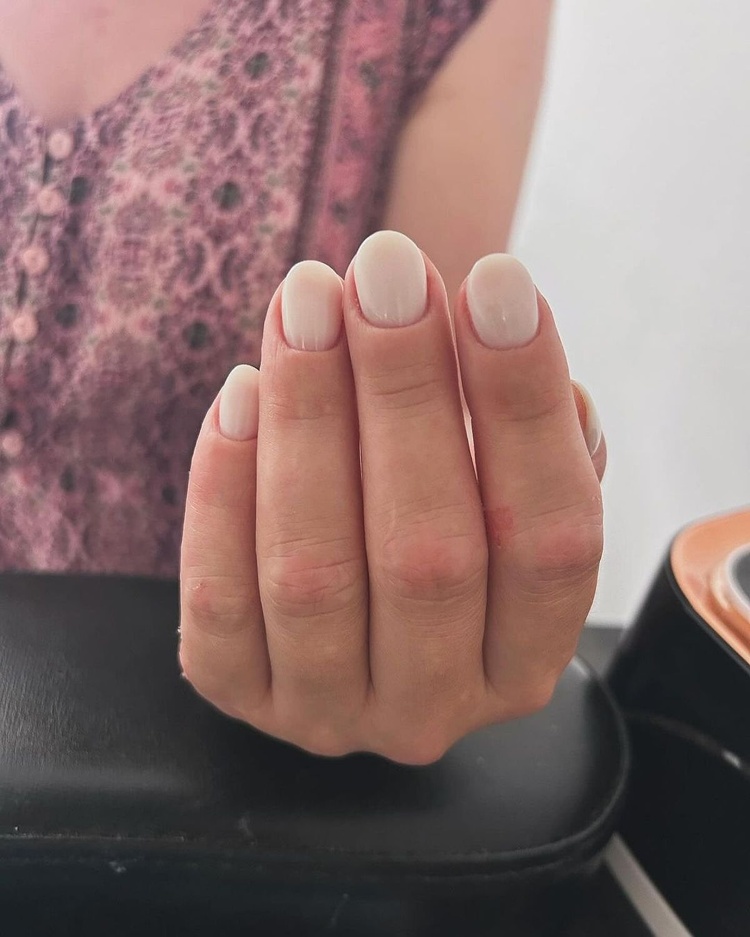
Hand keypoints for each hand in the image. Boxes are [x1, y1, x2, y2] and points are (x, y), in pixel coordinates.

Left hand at [179, 231, 605, 764]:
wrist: (350, 617)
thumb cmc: (443, 529)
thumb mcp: (503, 492)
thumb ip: (523, 437)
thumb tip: (506, 342)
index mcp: (525, 659)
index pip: (551, 540)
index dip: (525, 406)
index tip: (496, 282)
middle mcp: (436, 704)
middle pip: (429, 554)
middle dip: (406, 394)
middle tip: (386, 270)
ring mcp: (332, 711)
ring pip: (315, 572)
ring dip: (309, 420)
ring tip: (308, 301)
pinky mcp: (240, 693)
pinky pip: (220, 598)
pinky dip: (226, 487)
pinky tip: (243, 391)